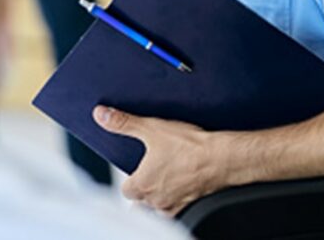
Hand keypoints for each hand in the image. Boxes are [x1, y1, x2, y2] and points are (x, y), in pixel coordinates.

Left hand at [94, 105, 228, 215]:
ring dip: (160, 195)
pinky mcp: (191, 204)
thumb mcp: (151, 128)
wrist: (221, 158)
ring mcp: (174, 205)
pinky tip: (184, 183)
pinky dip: (178, 198)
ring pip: (159, 207)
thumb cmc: (189, 147)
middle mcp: (156, 200)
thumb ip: (124, 123)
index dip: (129, 179)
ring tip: (167, 178)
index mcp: (142, 185)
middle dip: (143, 189)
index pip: (125, 190)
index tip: (135, 169)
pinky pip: (178, 207)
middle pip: (141, 201)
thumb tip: (102, 116)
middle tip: (151, 173)